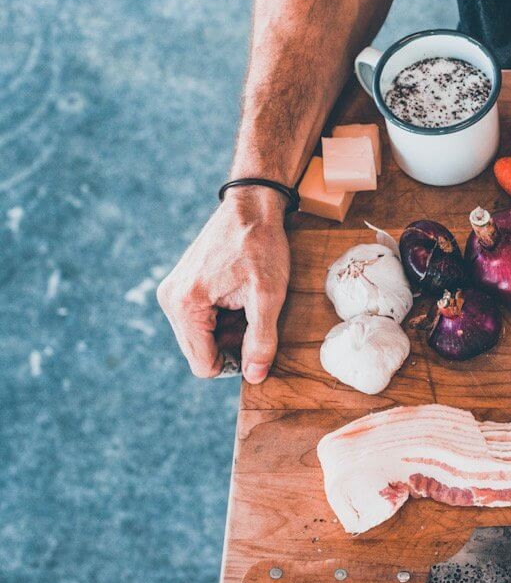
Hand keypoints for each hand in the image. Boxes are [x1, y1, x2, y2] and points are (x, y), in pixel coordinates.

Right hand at [157, 187, 289, 382]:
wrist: (252, 205)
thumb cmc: (261, 245)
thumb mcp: (268, 296)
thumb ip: (261, 340)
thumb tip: (255, 377)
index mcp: (184, 305)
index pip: (203, 364)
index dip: (234, 364)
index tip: (258, 343)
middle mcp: (170, 300)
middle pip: (201, 351)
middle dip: (231, 345)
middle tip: (256, 317)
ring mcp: (173, 292)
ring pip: (203, 337)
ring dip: (229, 330)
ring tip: (249, 303)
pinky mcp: (182, 286)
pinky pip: (201, 320)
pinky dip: (223, 317)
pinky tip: (240, 296)